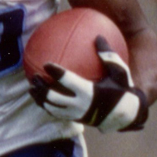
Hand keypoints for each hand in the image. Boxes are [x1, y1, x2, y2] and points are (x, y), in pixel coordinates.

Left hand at [29, 36, 147, 131]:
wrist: (125, 115)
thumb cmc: (122, 89)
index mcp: (90, 92)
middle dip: (42, 88)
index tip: (46, 64)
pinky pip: (57, 114)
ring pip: (52, 109)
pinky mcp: (75, 120)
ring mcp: (77, 115)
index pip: (69, 82)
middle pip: (55, 98)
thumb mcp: (120, 72)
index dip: (56, 73)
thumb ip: (109, 56)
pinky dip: (47, 106)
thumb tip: (98, 36)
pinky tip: (41, 98)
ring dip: (40, 99)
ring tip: (31, 89)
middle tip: (34, 77)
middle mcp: (81, 105)